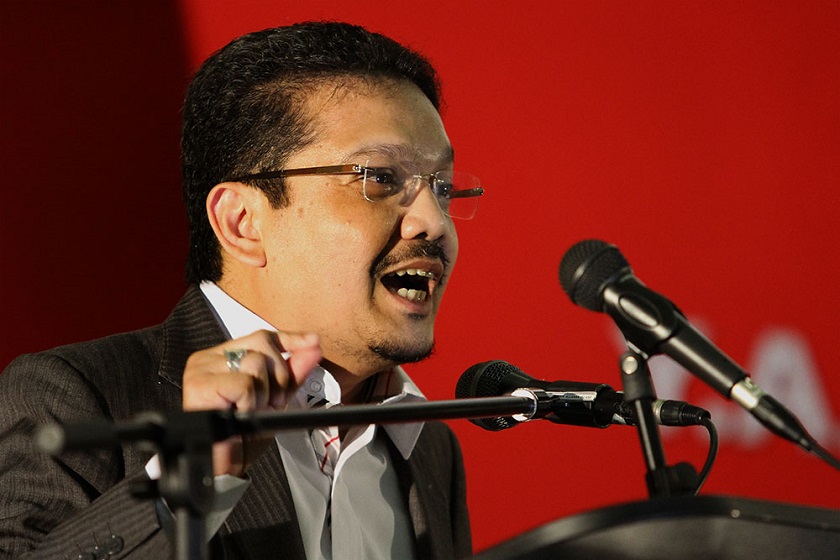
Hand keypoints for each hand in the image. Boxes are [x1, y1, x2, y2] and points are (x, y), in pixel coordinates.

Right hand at [182, 329, 321, 475]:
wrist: (225, 467)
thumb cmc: (242, 436)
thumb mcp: (275, 398)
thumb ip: (293, 372)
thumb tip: (313, 347)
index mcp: (223, 357)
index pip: (262, 337)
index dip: (290, 339)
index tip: (312, 342)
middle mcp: (209, 359)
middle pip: (262, 346)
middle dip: (277, 377)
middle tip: (269, 403)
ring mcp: (201, 370)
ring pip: (255, 363)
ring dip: (262, 394)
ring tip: (250, 411)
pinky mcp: (199, 385)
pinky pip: (244, 383)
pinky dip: (250, 402)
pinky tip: (239, 414)